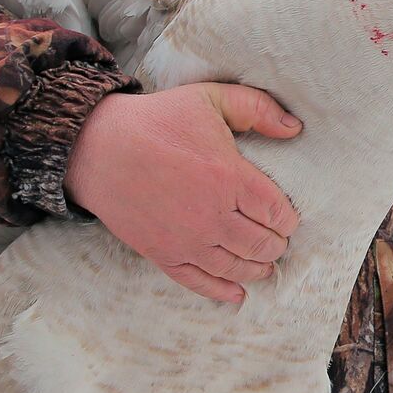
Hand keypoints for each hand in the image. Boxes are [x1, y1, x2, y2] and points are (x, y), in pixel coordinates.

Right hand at [64, 83, 301, 303]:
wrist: (98, 147)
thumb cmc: (157, 121)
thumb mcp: (211, 99)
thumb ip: (257, 108)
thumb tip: (295, 127)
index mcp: (230, 178)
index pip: (277, 213)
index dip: (288, 220)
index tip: (287, 219)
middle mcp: (213, 216)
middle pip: (261, 244)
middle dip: (276, 246)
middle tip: (277, 242)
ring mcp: (188, 240)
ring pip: (235, 267)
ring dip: (257, 269)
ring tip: (264, 266)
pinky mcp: (163, 254)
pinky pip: (199, 282)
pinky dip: (222, 291)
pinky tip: (237, 294)